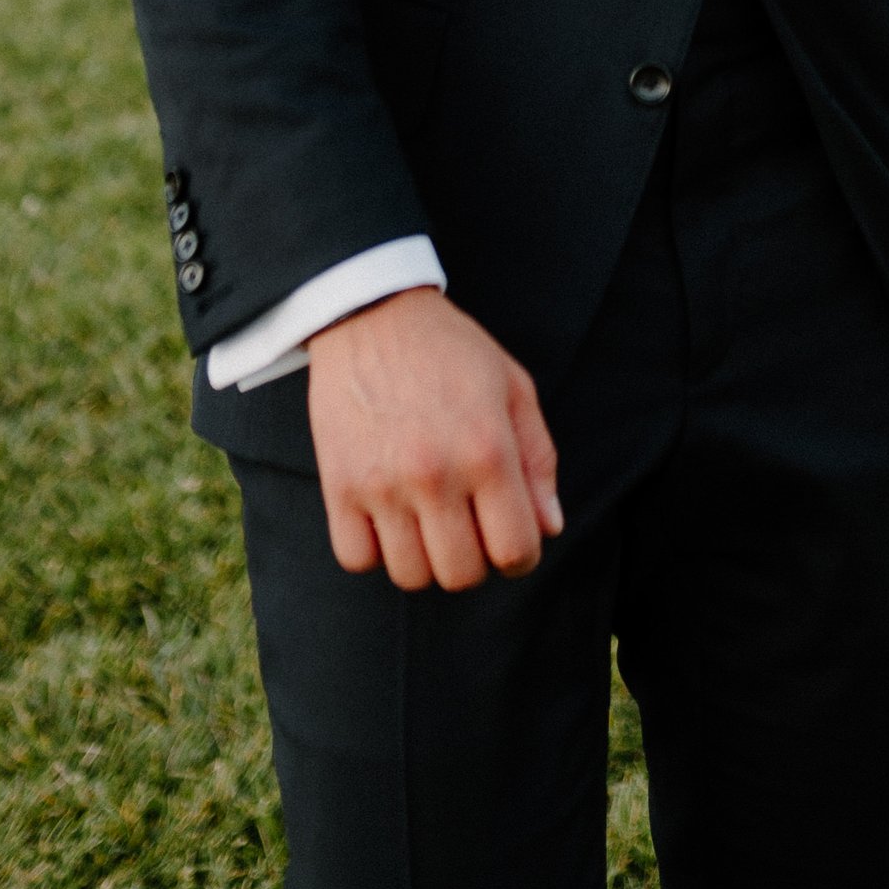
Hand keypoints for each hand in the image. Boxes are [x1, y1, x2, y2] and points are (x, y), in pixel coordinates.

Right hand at [305, 286, 562, 589]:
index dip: (522, 556)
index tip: (513, 541)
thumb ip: (539, 460)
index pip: (514, 550)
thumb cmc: (452, 350)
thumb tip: (549, 528)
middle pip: (461, 574)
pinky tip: (389, 518)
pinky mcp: (338, 486)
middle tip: (469, 528)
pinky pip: (357, 559)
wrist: (372, 313)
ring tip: (429, 521)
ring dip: (426, 559)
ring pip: (410, 575)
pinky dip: (375, 551)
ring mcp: (382, 484)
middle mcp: (435, 475)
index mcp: (487, 450)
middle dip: (476, 560)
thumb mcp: (513, 387)